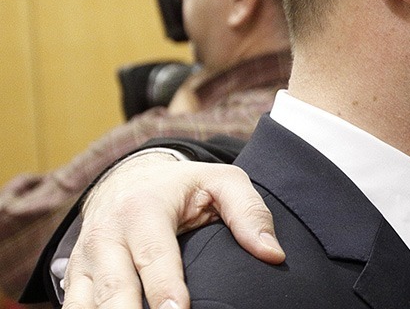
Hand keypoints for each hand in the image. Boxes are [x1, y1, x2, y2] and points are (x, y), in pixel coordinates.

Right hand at [60, 152, 283, 308]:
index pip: (154, 256)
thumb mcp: (223, 182)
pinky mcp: (73, 276)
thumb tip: (272, 253)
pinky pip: (75, 308)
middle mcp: (106, 235)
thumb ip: (249, 213)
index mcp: (142, 209)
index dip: (165, 288)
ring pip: (86, 304)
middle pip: (115, 288)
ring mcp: (84, 258)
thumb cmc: (184, 186)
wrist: (129, 178)